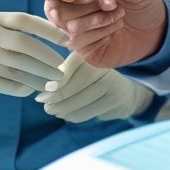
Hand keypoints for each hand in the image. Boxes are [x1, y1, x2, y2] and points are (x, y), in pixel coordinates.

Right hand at [0, 11, 66, 112]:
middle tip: (62, 68)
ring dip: (41, 77)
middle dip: (47, 58)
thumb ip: (17, 33)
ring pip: (18, 68)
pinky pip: (8, 84)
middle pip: (24, 45)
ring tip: (54, 82)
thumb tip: (58, 38)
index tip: (66, 39)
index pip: (23, 20)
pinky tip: (34, 89)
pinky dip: (25, 88)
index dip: (47, 29)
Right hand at [35, 0, 167, 68]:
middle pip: (53, 8)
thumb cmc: (139, 5)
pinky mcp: (82, 47)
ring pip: (69, 26)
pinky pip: (80, 42)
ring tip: (118, 12)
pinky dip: (101, 31)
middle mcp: (70, 7)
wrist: (152, 31)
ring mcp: (74, 29)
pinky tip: (114, 26)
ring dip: (97, 18)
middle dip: (80, 5)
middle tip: (108, 1)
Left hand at [36, 51, 152, 122]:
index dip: (58, 79)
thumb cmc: (92, 80)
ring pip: (80, 101)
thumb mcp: (79, 71)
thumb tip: (44, 91)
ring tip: (52, 110)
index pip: (71, 65)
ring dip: (62, 109)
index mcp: (90, 53)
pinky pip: (87, 111)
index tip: (45, 91)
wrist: (124, 93)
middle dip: (57, 98)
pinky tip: (66, 114)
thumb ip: (63, 75)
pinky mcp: (115, 98)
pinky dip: (72, 116)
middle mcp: (103, 64)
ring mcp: (111, 81)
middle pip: (75, 85)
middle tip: (44, 104)